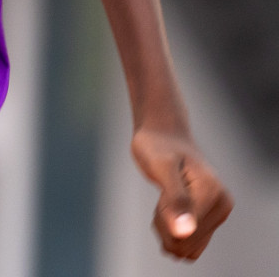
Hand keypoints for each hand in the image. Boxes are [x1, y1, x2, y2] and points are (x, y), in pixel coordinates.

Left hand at [131, 126, 232, 259]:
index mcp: (214, 195)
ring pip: (186, 245)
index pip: (184, 235)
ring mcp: (218, 213)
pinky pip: (189, 242)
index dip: (163, 217)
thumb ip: (174, 199)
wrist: (163, 135)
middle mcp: (223, 206)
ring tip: (166, 199)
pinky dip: (172, 230)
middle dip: (164, 224)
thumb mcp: (160, 167)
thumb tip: (185, 232)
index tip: (164, 191)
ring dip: (167, 227)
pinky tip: (169, 208)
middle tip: (163, 194)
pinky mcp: (211, 217)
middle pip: (185, 243)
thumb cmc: (157, 146)